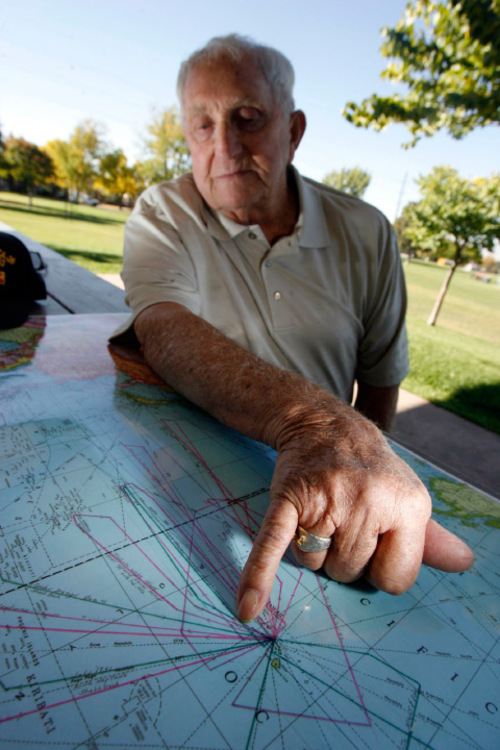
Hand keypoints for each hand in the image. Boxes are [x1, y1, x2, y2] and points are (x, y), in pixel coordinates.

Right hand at [236, 411, 473, 621]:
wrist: (326, 427)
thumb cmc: (372, 472)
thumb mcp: (409, 497)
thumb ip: (432, 538)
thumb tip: (464, 562)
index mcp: (408, 506)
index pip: (395, 580)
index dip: (380, 568)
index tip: (374, 542)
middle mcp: (371, 502)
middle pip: (350, 574)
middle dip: (343, 557)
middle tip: (344, 518)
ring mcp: (328, 500)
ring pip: (315, 565)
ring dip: (314, 551)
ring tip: (322, 513)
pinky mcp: (290, 499)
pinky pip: (274, 547)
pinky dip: (258, 577)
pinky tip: (249, 607)